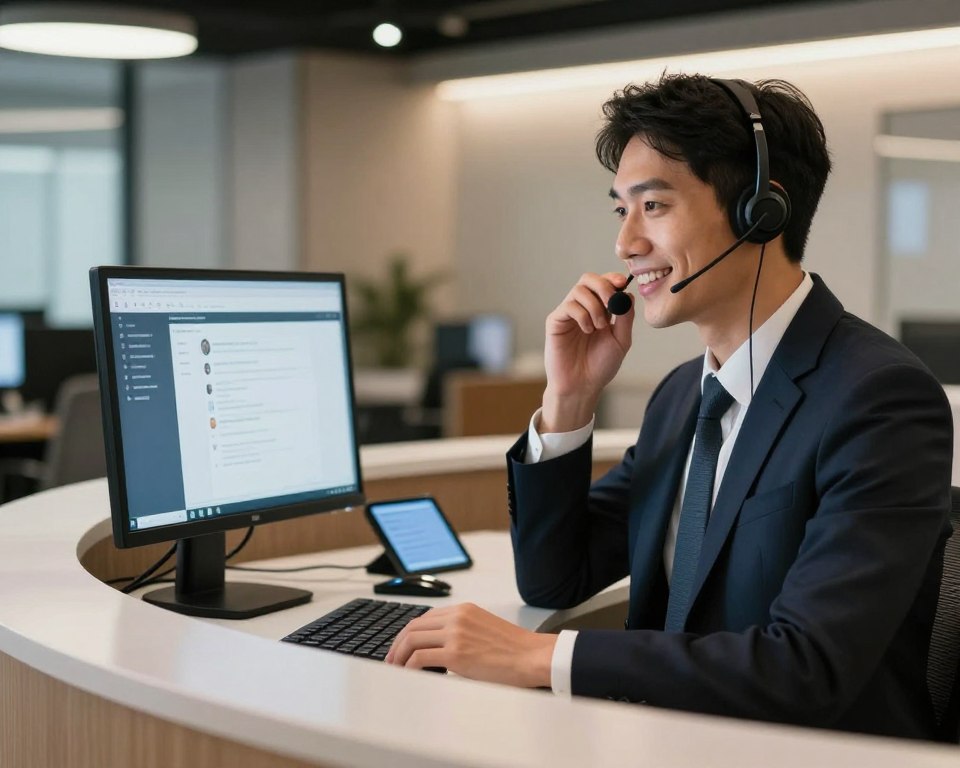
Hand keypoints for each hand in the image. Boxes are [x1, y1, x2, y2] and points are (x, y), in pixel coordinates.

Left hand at [385, 603, 556, 687]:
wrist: (532, 656)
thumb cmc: (515, 648)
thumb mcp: (484, 628)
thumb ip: (461, 630)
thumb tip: (440, 647)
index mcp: (463, 610)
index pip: (425, 617)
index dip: (408, 633)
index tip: (402, 645)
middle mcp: (457, 617)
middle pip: (414, 627)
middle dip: (398, 644)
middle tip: (392, 659)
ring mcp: (455, 634)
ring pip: (412, 641)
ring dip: (399, 656)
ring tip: (396, 669)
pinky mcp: (456, 654)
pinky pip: (421, 658)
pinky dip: (410, 667)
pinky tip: (409, 675)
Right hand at [541, 271, 634, 431]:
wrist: (582, 386)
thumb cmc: (600, 366)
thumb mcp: (621, 340)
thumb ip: (625, 317)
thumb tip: (628, 294)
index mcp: (600, 310)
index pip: (604, 283)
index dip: (612, 278)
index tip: (622, 283)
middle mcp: (583, 308)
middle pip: (589, 279)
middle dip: (603, 286)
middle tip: (611, 302)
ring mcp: (568, 314)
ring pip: (579, 290)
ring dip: (594, 306)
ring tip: (598, 327)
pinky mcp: (556, 321)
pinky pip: (568, 306)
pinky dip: (582, 315)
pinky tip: (587, 330)